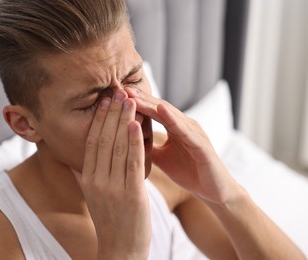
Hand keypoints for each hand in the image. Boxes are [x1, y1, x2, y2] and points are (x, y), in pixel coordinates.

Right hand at [72, 90, 150, 258]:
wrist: (120, 251)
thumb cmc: (110, 222)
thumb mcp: (92, 197)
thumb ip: (82, 177)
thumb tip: (72, 162)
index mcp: (88, 179)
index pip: (91, 142)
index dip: (97, 120)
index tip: (103, 101)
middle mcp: (97, 181)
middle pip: (102, 139)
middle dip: (109, 114)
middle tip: (115, 91)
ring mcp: (113, 188)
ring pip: (116, 147)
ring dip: (122, 120)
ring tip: (127, 99)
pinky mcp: (131, 194)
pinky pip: (131, 162)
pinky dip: (133, 141)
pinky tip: (135, 124)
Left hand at [125, 87, 237, 204]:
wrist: (213, 192)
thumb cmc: (189, 172)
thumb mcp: (162, 158)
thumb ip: (147, 147)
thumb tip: (124, 141)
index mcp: (174, 128)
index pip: (151, 112)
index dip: (134, 104)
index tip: (114, 97)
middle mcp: (185, 125)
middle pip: (158, 108)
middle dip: (139, 98)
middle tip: (120, 88)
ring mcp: (195, 132)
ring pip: (170, 115)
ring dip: (152, 104)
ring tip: (134, 95)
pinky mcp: (202, 144)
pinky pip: (186, 130)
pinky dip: (173, 119)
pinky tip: (161, 110)